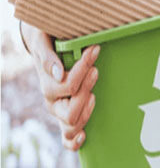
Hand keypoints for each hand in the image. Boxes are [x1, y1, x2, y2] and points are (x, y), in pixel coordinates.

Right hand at [21, 23, 99, 150]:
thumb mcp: (43, 40)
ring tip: (94, 95)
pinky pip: (67, 138)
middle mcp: (52, 101)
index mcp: (47, 84)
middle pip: (70, 110)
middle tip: (95, 70)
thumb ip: (48, 56)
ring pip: (71, 125)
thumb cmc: (47, 39)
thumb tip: (58, 72)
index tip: (94, 49)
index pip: (68, 85)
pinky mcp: (67, 116)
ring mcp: (60, 111)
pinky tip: (85, 135)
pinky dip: (74, 140)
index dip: (83, 68)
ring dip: (86, 112)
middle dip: (86, 90)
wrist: (45, 42)